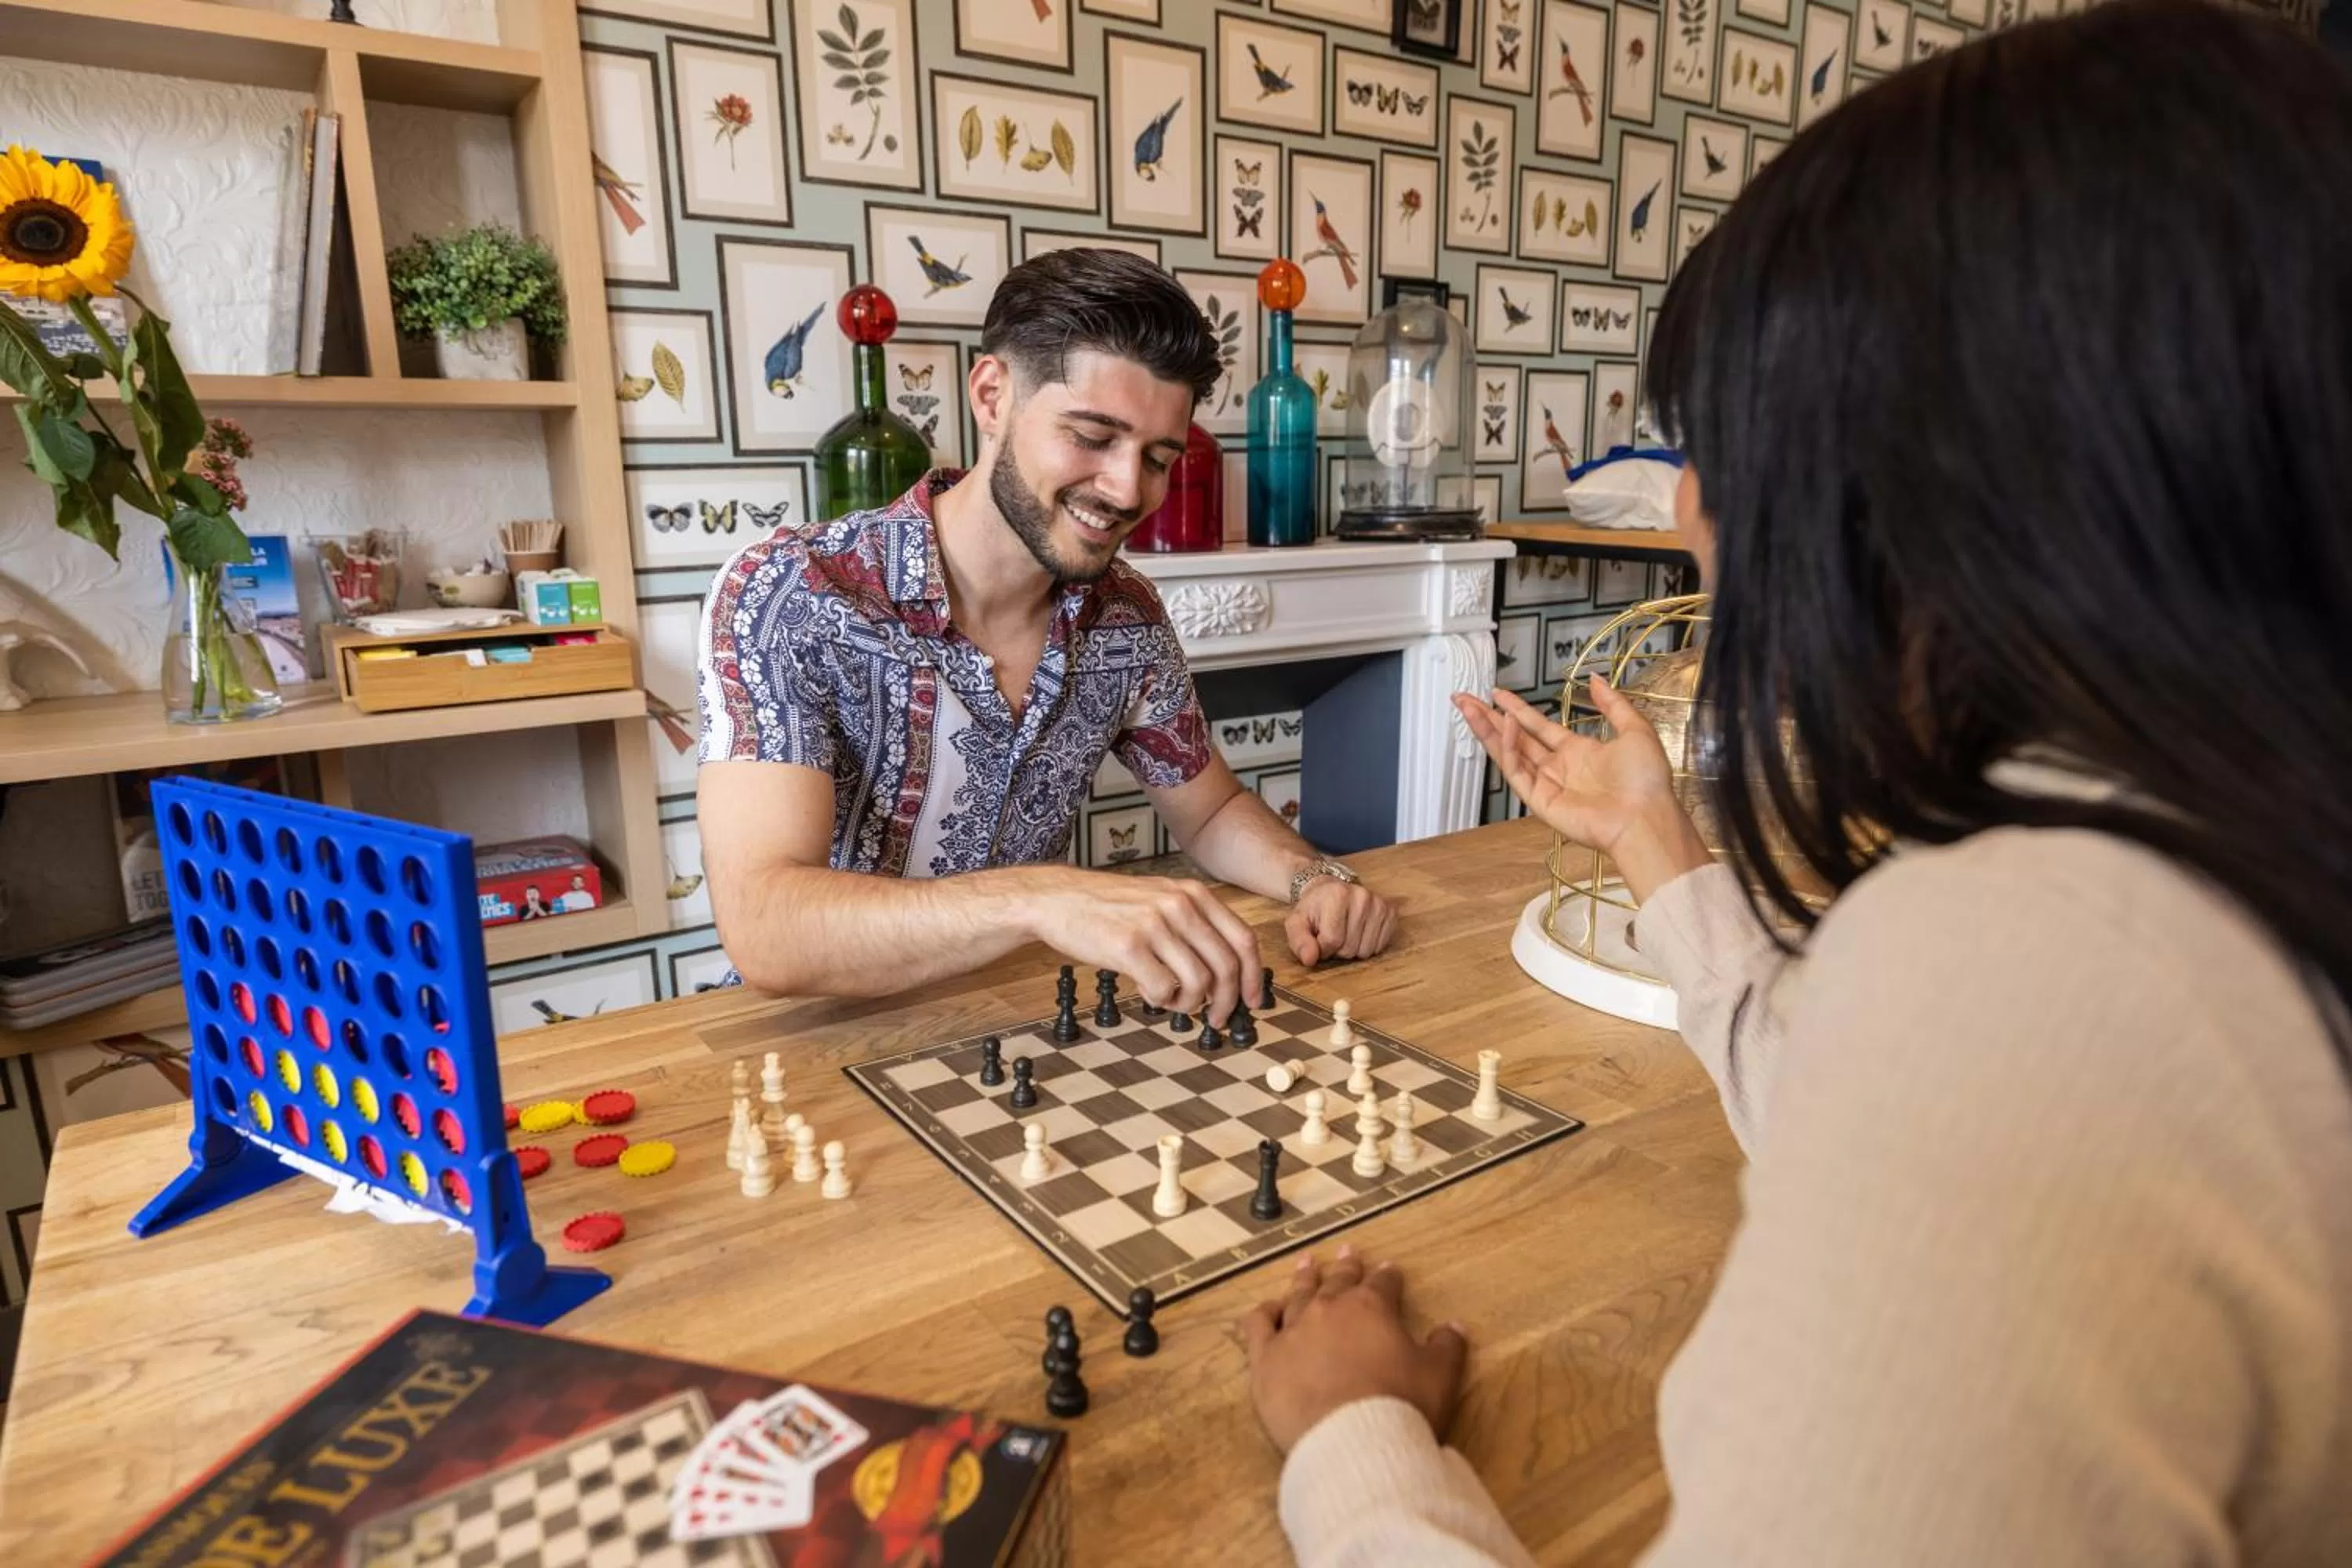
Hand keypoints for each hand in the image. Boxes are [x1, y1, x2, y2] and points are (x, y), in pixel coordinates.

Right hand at [1020, 866, 1258, 1023]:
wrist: (1057, 899)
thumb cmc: (1110, 907)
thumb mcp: (1160, 900)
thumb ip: (1194, 926)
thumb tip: (1227, 974)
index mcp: (1194, 893)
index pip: (1242, 940)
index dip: (1253, 977)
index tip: (1253, 1002)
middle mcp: (1179, 905)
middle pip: (1226, 966)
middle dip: (1226, 1002)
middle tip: (1216, 1019)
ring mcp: (1154, 925)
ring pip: (1198, 983)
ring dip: (1188, 1003)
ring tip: (1170, 1000)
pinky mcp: (1129, 946)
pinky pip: (1164, 989)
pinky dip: (1161, 1000)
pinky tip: (1147, 992)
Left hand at [1240, 1247, 1468, 1454]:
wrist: (1352, 1442)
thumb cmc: (1401, 1406)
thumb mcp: (1439, 1376)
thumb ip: (1447, 1347)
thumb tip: (1455, 1325)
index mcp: (1371, 1308)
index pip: (1383, 1284)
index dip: (1388, 1277)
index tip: (1389, 1270)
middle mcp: (1329, 1310)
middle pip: (1338, 1282)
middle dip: (1346, 1268)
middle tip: (1347, 1252)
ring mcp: (1293, 1332)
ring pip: (1298, 1296)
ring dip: (1304, 1279)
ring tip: (1306, 1264)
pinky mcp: (1266, 1360)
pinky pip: (1259, 1326)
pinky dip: (1264, 1314)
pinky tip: (1268, 1309)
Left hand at [1286, 877, 1397, 967]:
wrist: (1331, 891)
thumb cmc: (1314, 909)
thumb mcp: (1297, 923)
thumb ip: (1299, 941)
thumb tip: (1310, 959)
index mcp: (1337, 895)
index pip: (1332, 941)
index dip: (1323, 948)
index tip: (1319, 938)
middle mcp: (1362, 896)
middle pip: (1350, 948)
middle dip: (1338, 949)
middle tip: (1333, 934)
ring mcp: (1379, 904)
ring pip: (1367, 951)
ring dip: (1353, 949)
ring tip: (1346, 933)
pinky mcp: (1391, 912)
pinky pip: (1380, 946)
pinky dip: (1368, 945)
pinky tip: (1359, 932)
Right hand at [1452, 681, 1712, 903]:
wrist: (1645, 817)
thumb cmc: (1647, 783)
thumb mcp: (1636, 729)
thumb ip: (1613, 704)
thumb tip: (1596, 681)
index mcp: (1578, 753)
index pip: (1538, 727)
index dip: (1517, 709)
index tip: (1497, 694)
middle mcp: (1558, 768)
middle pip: (1515, 738)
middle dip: (1489, 717)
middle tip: (1466, 698)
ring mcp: (1547, 784)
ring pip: (1509, 752)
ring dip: (1487, 729)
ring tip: (1468, 707)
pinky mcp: (1540, 800)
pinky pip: (1518, 769)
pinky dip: (1507, 747)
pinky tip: (1504, 724)